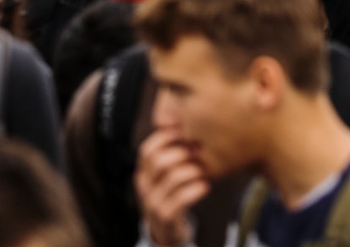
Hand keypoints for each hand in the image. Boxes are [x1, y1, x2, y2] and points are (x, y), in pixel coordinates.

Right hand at [135, 129, 208, 246]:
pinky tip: (206, 186)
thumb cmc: (173, 193)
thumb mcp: (167, 173)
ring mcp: (152, 202)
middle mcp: (144, 186)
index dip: (167, 138)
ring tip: (204, 170)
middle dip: (182, 153)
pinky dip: (196, 189)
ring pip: (172, 178)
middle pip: (158, 161)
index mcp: (144, 172)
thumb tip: (187, 120)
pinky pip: (180, 199)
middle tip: (198, 152)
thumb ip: (173, 152)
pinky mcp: (164, 217)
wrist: (167, 229)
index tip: (187, 134)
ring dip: (193, 171)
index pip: (147, 149)